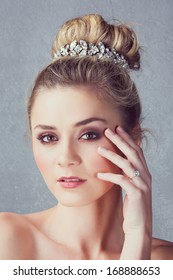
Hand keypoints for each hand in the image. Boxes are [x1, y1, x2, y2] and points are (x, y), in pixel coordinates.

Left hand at [97, 126, 151, 258]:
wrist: (139, 227)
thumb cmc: (133, 208)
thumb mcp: (131, 188)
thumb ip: (127, 175)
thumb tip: (117, 165)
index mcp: (144, 173)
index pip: (137, 151)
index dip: (127, 139)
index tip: (117, 129)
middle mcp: (145, 176)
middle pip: (133, 153)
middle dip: (120, 140)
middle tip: (108, 130)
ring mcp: (142, 184)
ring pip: (127, 164)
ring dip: (112, 155)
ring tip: (99, 149)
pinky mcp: (136, 194)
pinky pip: (122, 180)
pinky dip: (110, 175)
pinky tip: (99, 174)